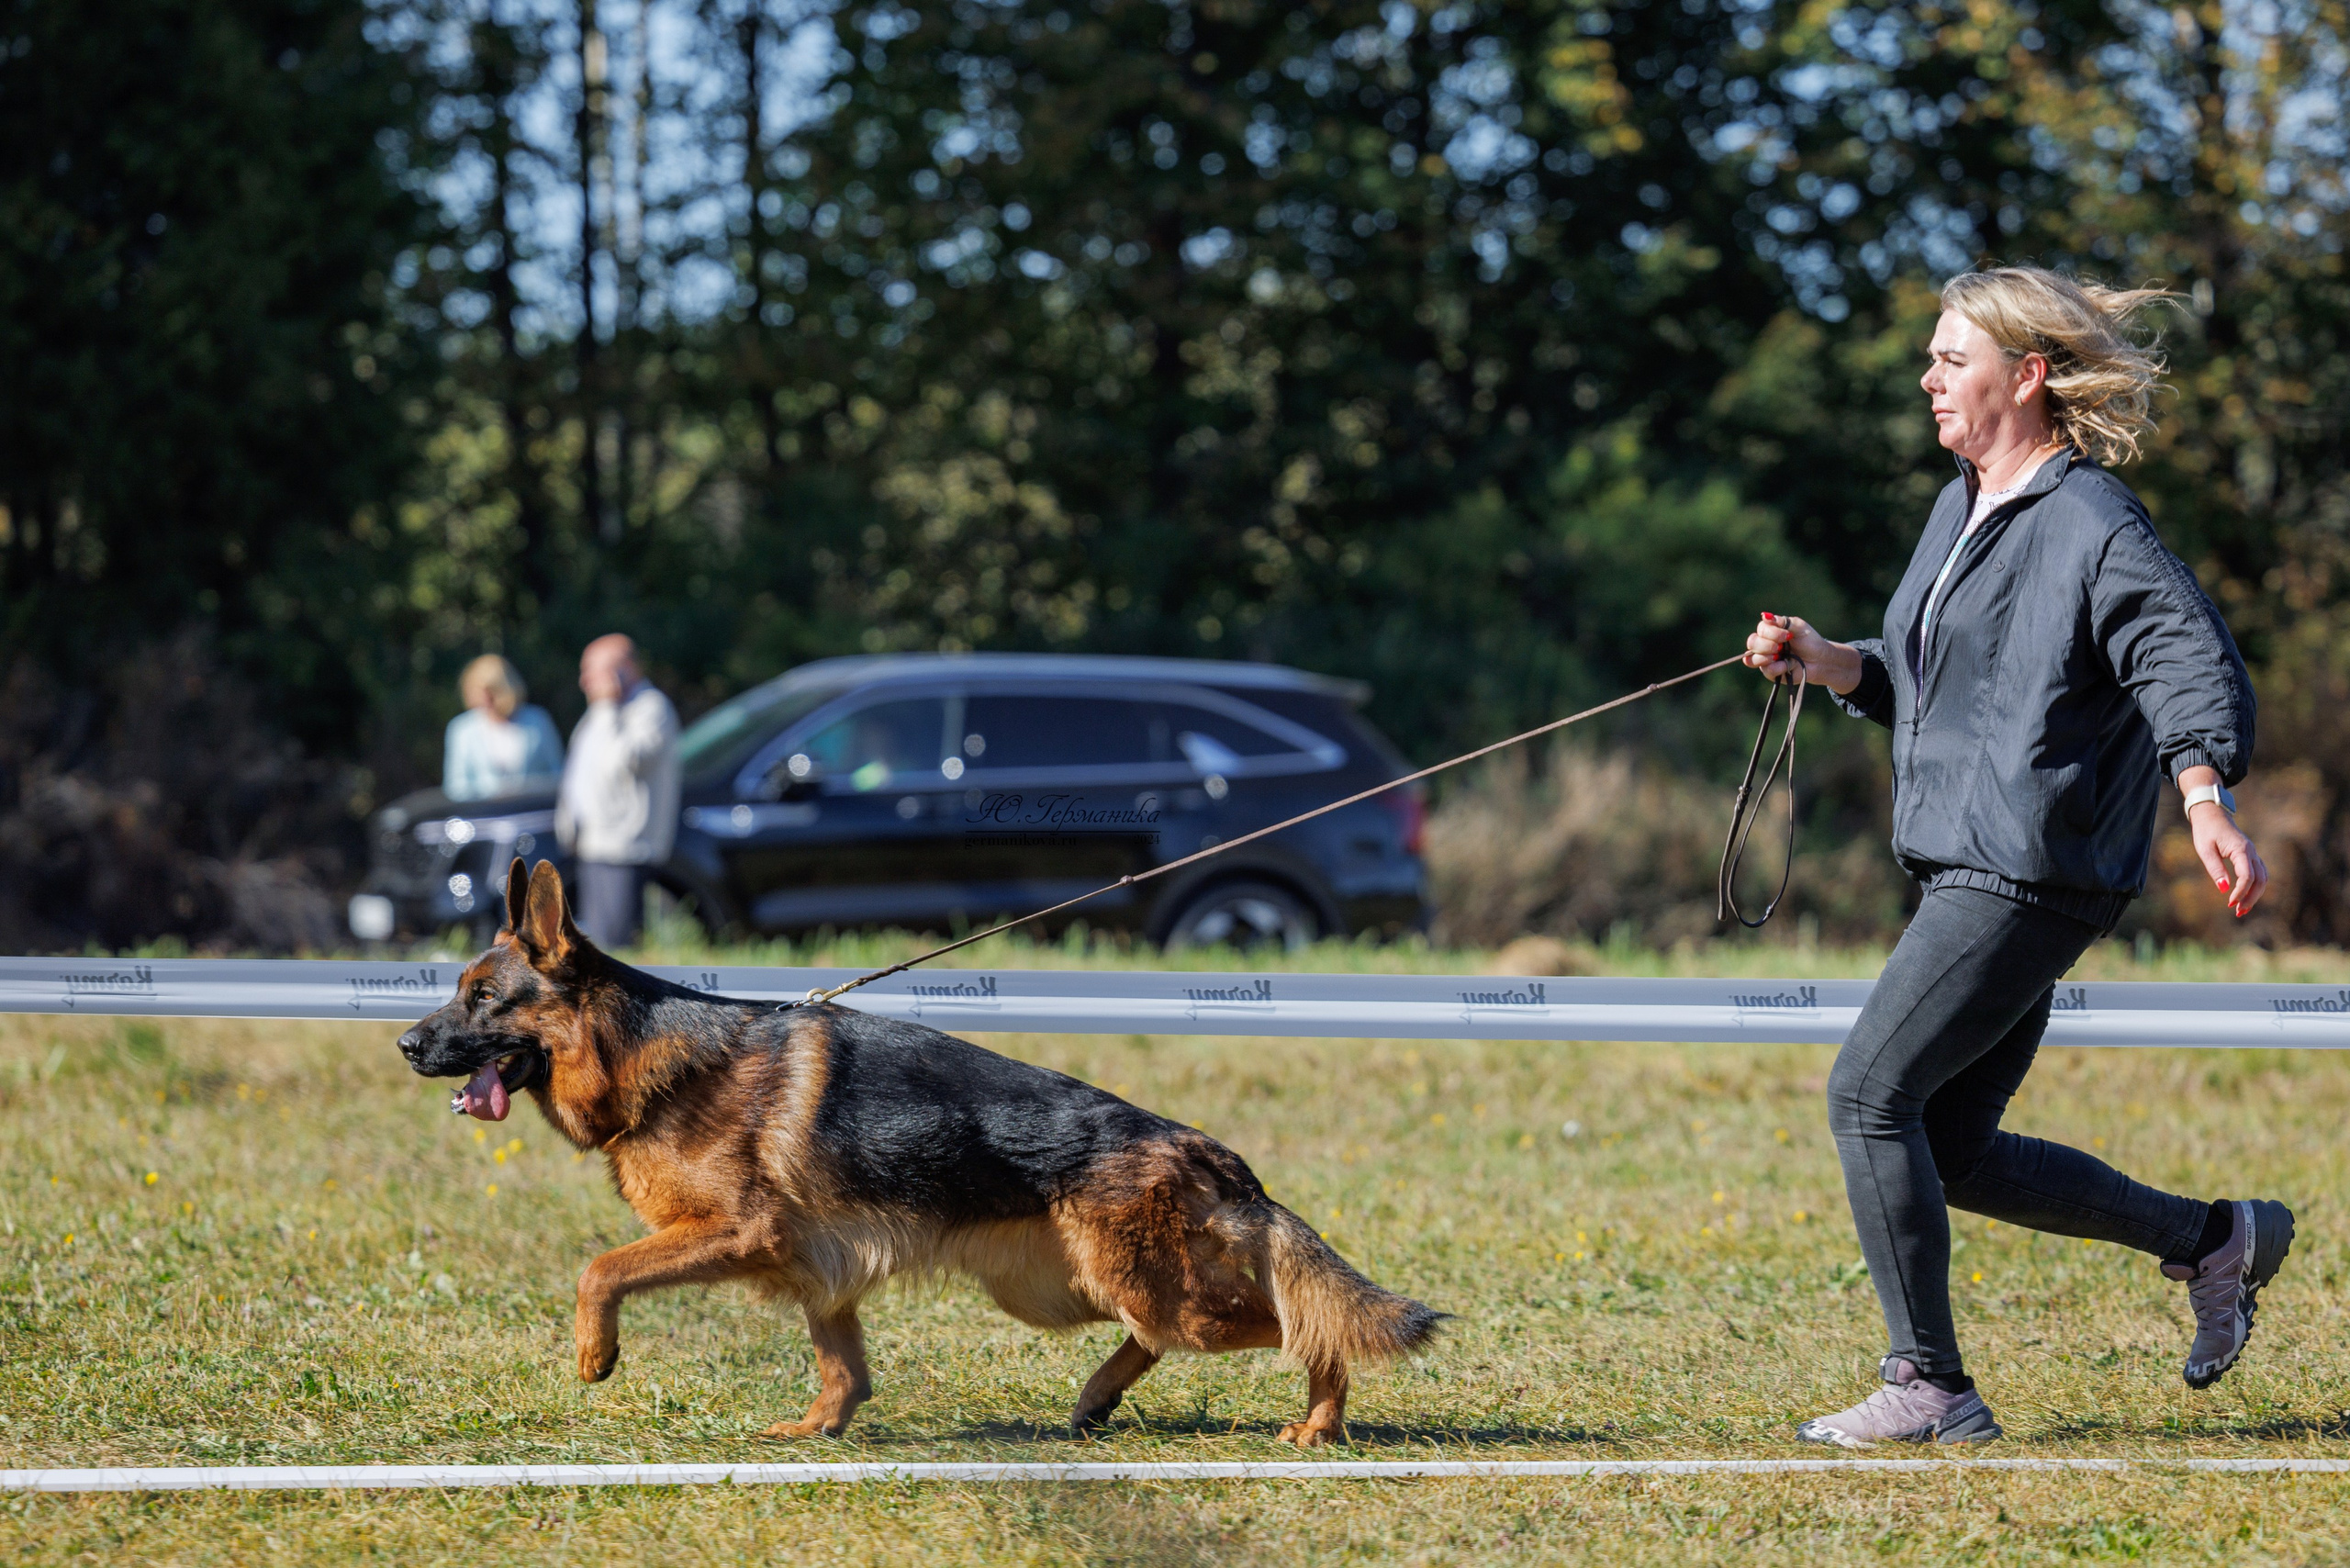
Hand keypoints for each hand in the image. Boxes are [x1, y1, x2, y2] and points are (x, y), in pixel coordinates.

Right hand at [1743, 613, 1863, 694]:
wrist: (1820, 660)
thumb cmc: (1809, 641)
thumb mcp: (1798, 627)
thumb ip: (1782, 621)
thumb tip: (1764, 615)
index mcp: (1770, 632)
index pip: (1760, 629)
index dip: (1771, 633)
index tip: (1788, 635)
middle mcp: (1764, 645)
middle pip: (1752, 643)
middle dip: (1766, 645)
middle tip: (1781, 647)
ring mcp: (1766, 660)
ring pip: (1751, 659)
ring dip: (1766, 656)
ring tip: (1780, 655)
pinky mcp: (1771, 673)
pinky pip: (1765, 670)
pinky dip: (1777, 667)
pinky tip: (1787, 665)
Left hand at [2189, 802, 2268, 918]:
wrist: (2212, 815)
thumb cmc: (2206, 831)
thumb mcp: (2205, 849)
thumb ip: (2215, 868)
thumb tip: (2223, 889)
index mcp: (2241, 850)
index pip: (2247, 876)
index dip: (2241, 892)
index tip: (2229, 903)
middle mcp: (2251, 852)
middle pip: (2260, 880)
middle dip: (2251, 897)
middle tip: (2238, 912)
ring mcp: (2253, 854)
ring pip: (2263, 878)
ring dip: (2255, 894)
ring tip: (2241, 909)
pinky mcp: (2250, 856)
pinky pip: (2259, 874)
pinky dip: (2255, 887)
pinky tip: (2244, 897)